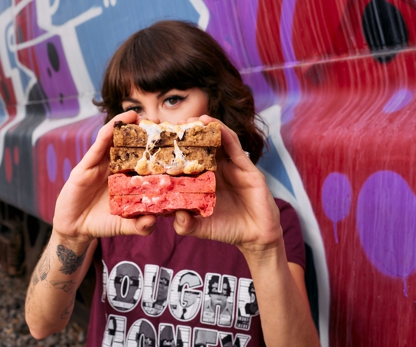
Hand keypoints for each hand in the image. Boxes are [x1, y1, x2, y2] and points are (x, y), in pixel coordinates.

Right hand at [52, 111, 155, 247]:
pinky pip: (98, 146)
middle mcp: (117, 168)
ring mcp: (102, 164)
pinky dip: (107, 133)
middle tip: (161, 123)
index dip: (159, 151)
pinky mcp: (86, 165)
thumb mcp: (124, 226)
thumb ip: (139, 226)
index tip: (175, 142)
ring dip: (126, 126)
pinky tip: (116, 123)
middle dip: (145, 134)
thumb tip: (153, 221)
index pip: (147, 162)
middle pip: (133, 146)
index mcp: (129, 179)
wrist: (75, 228)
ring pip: (115, 140)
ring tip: (139, 116)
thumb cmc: (102, 224)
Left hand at [174, 115, 282, 254]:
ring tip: (191, 120)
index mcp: (204, 181)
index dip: (175, 151)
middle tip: (172, 125)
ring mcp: (231, 167)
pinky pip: (234, 145)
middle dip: (188, 135)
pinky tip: (212, 123)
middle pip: (201, 147)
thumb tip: (175, 217)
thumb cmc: (228, 229)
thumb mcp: (202, 228)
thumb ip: (186, 225)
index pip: (187, 161)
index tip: (159, 143)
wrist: (256, 236)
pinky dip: (223, 132)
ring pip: (217, 141)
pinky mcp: (246, 167)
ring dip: (205, 128)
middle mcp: (217, 170)